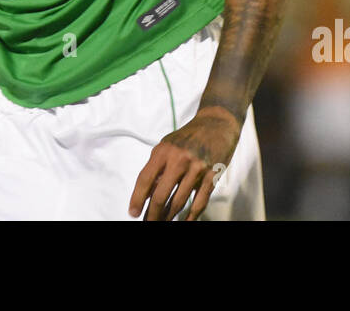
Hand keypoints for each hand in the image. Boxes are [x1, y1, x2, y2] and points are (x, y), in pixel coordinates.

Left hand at [129, 106, 240, 220]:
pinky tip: (184, 222)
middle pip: (161, 195)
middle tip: (147, 223)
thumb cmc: (188, 137)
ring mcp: (197, 169)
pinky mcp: (211, 176)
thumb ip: (157, 167)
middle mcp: (179, 160)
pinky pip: (199, 202)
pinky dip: (191, 216)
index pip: (145, 179)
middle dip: (152, 214)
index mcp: (164, 151)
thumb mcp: (167, 146)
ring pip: (179, 201)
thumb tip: (146, 193)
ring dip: (168, 217)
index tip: (132, 212)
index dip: (137, 198)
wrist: (216, 124)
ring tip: (162, 223)